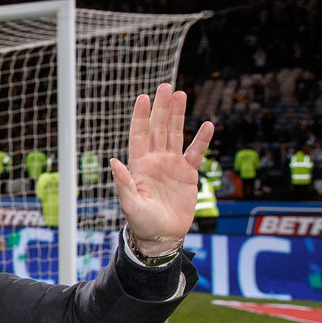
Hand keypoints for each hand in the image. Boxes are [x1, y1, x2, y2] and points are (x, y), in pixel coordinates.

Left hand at [109, 84, 213, 255]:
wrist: (162, 236)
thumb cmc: (142, 222)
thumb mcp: (130, 204)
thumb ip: (124, 183)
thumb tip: (114, 161)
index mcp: (138, 165)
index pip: (139, 135)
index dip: (141, 116)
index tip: (143, 97)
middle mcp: (155, 160)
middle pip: (158, 128)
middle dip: (161, 108)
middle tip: (166, 86)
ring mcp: (172, 165)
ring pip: (176, 134)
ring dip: (178, 115)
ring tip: (181, 95)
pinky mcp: (188, 174)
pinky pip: (196, 153)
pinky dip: (202, 140)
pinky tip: (207, 125)